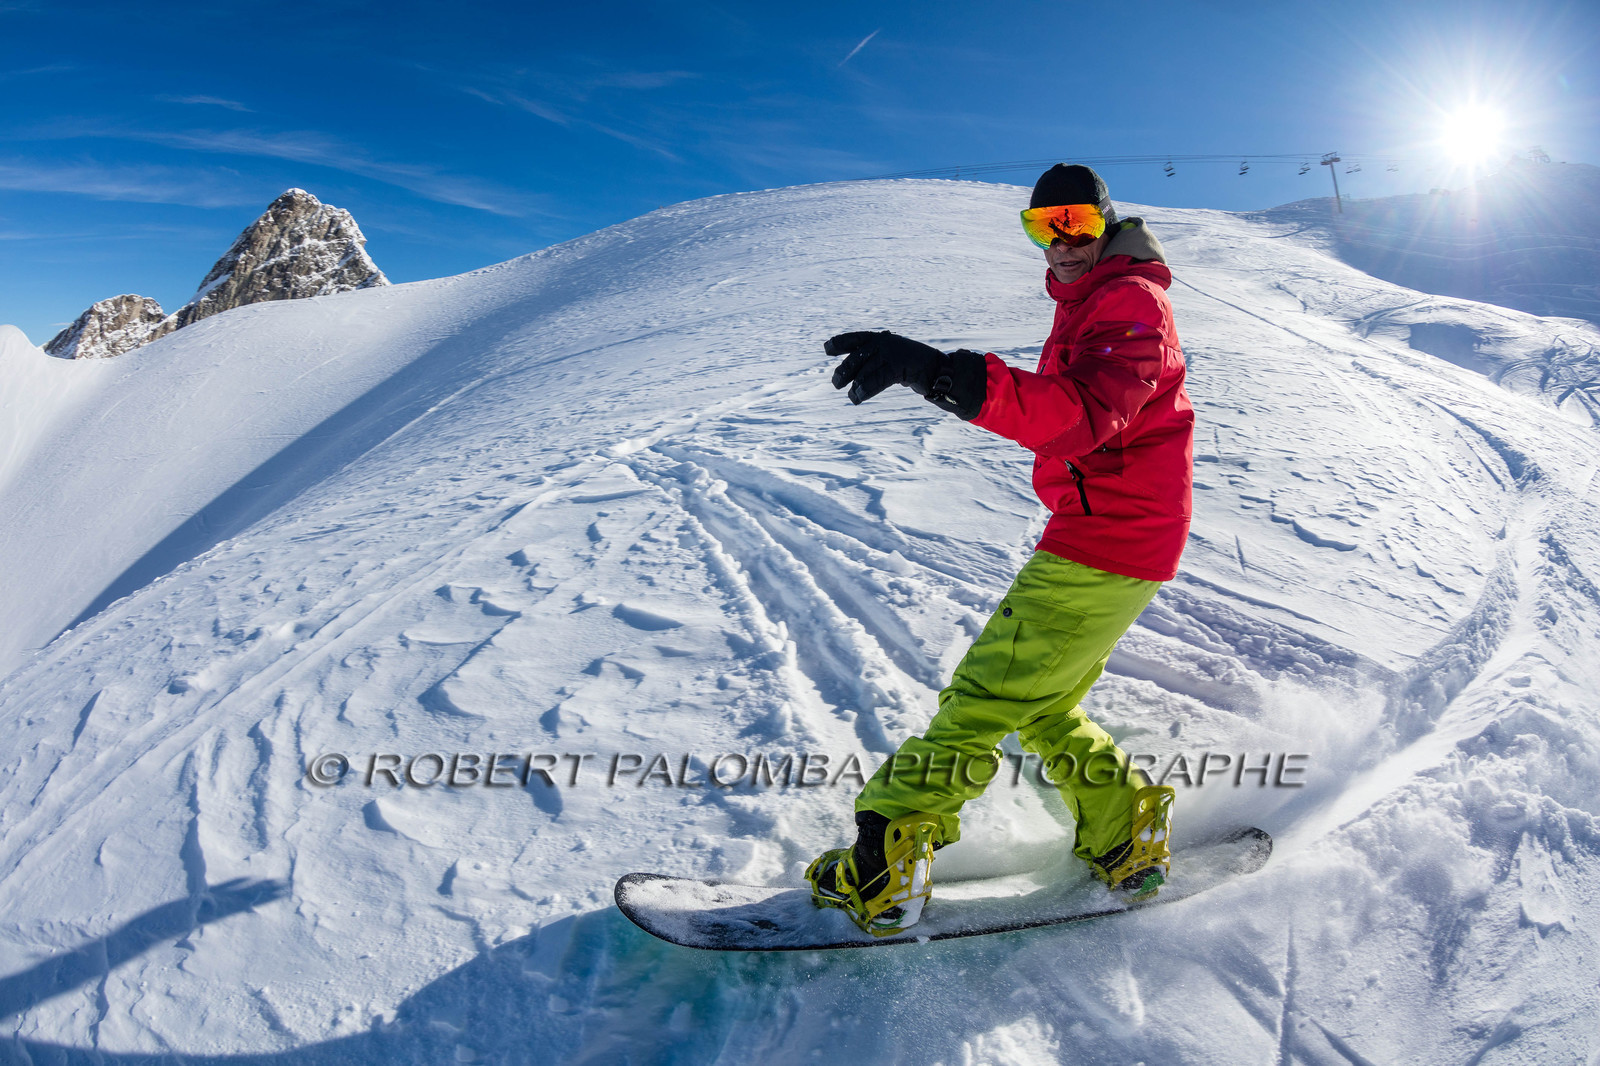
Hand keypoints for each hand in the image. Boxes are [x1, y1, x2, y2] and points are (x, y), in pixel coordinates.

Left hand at [826, 331, 943, 404]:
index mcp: (880, 339)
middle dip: (845, 371)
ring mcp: (892, 353)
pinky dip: (867, 389)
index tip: (827, 349)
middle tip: (836, 384)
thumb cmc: (909, 366)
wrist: (936, 369)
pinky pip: (878, 379)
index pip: (855, 339)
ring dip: (857, 386)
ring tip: (852, 397)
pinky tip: (859, 397)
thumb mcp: (888, 359)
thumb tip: (847, 375)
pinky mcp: (899, 366)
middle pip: (857, 357)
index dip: (840, 343)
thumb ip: (871, 362)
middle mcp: (884, 343)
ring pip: (866, 370)